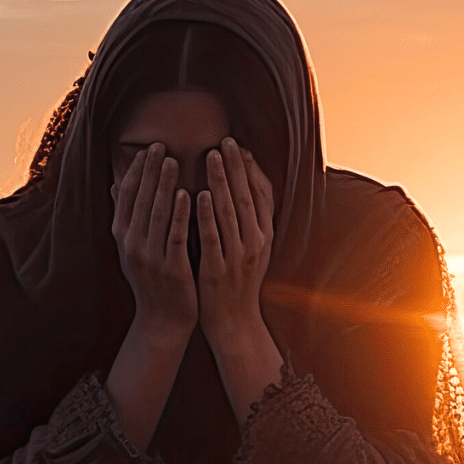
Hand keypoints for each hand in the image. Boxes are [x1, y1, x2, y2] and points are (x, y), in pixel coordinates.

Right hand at [111, 143, 196, 335]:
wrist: (163, 320)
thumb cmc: (152, 279)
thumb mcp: (132, 248)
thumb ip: (126, 216)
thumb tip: (115, 184)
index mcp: (122, 237)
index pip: (127, 196)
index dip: (136, 171)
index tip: (147, 149)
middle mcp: (131, 245)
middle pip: (140, 200)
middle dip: (150, 171)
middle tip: (161, 145)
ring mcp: (150, 257)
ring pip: (156, 214)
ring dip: (164, 185)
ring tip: (174, 161)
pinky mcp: (170, 268)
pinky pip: (174, 235)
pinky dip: (180, 214)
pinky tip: (187, 194)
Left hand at [196, 137, 273, 343]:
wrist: (234, 323)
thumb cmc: (237, 283)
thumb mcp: (251, 250)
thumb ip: (247, 221)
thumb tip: (239, 188)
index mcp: (264, 236)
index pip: (261, 194)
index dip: (250, 169)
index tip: (239, 146)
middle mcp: (255, 243)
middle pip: (246, 196)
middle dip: (236, 167)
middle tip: (225, 140)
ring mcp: (238, 256)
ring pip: (231, 212)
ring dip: (222, 181)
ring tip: (212, 156)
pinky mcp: (218, 269)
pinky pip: (213, 236)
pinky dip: (207, 214)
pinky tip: (199, 194)